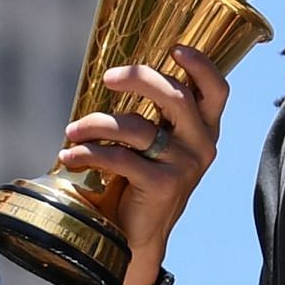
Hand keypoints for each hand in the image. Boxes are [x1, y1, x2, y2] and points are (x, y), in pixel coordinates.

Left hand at [56, 44, 226, 284]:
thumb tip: (115, 77)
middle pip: (176, 97)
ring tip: (71, 131)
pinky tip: (68, 156)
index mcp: (203, 130)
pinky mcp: (164, 185)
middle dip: (139, 79)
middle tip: (108, 78)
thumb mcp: (152, 146)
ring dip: (97, 124)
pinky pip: (120, 158)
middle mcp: (202, 144)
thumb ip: (149, 116)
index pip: (216, 91)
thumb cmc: (138, 182)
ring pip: (138, 127)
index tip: (175, 48)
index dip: (201, 66)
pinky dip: (88, 153)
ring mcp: (185, 166)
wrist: (136, 237)